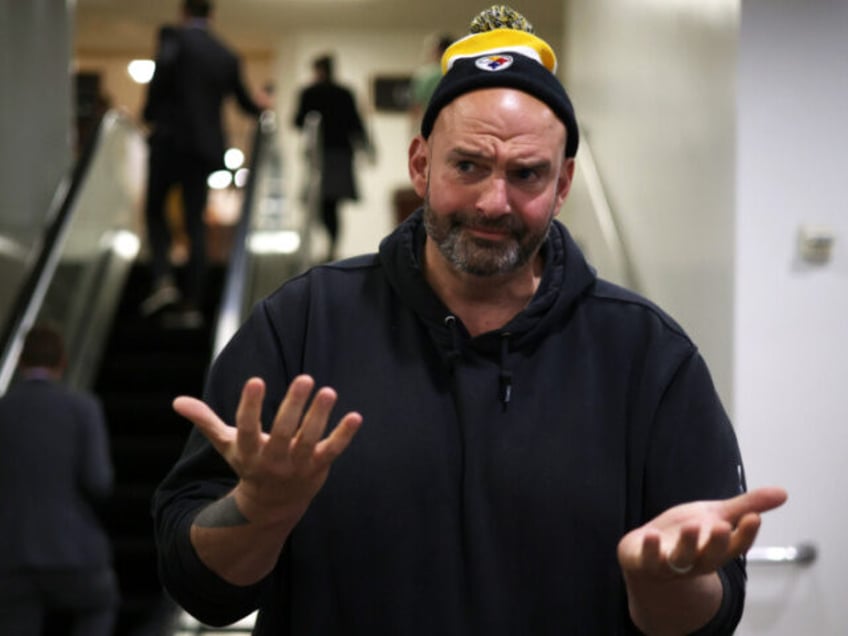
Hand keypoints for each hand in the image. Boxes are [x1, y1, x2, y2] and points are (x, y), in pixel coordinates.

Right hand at [173, 375, 361, 526]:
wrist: (273, 506)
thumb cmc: (250, 464)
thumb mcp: (228, 445)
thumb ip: (206, 421)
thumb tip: (177, 402)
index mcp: (248, 451)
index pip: (247, 427)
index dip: (251, 405)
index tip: (256, 381)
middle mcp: (273, 459)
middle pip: (283, 432)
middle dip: (293, 406)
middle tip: (305, 377)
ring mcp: (297, 465)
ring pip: (310, 440)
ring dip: (320, 416)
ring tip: (328, 391)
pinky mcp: (319, 466)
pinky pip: (333, 450)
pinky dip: (345, 435)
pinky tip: (356, 416)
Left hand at [618, 486, 787, 579]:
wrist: (646, 555)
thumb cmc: (686, 534)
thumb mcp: (716, 516)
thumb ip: (745, 506)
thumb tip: (784, 492)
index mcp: (716, 549)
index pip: (735, 546)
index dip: (745, 534)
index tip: (754, 517)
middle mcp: (696, 560)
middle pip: (710, 556)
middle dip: (717, 543)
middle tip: (722, 526)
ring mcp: (670, 564)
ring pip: (681, 559)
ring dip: (686, 544)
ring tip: (690, 526)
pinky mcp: (645, 562)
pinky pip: (648, 560)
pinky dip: (650, 549)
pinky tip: (652, 534)